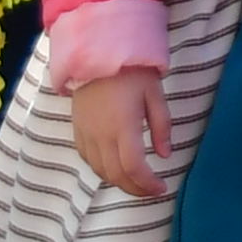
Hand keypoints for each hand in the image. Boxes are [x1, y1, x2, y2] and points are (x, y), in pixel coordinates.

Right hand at [70, 67, 170, 200]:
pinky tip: (114, 168)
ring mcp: (86, 133)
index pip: (134, 168)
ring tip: (136, 181)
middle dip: (135, 189)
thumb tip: (165, 155)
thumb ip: (161, 125)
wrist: (97, 51)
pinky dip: (102, 170)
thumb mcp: (154, 93)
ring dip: (119, 182)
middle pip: (116, 175)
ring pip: (100, 171)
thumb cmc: (131, 70)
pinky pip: (87, 159)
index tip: (162, 188)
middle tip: (151, 190)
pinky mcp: (77, 129)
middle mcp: (101, 135)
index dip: (148, 184)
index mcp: (123, 126)